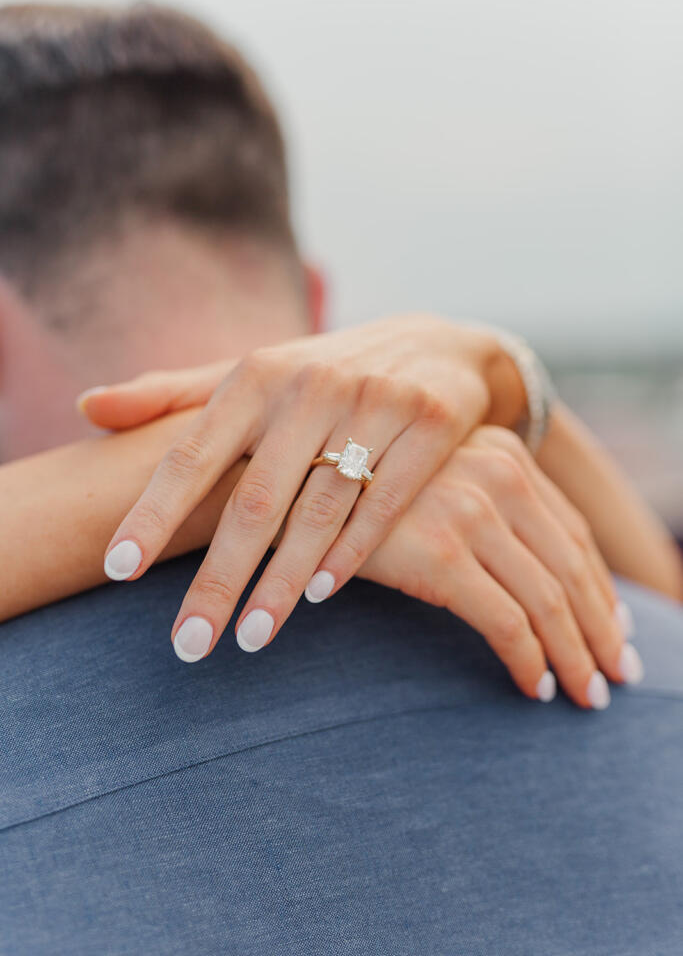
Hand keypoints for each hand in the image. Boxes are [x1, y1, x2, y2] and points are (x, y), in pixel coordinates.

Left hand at [78, 315, 525, 641]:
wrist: (438, 346)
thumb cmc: (321, 373)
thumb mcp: (250, 372)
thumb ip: (171, 394)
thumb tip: (87, 407)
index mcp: (255, 375)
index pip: (193, 453)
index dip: (153, 512)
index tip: (118, 570)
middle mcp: (311, 386)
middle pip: (255, 499)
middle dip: (219, 578)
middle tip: (188, 644)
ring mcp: (374, 403)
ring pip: (319, 510)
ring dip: (282, 582)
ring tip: (249, 639)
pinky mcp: (429, 424)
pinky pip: (384, 501)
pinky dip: (351, 552)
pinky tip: (318, 596)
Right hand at [358, 426, 639, 707]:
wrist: (280, 482)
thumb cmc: (355, 491)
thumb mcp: (432, 482)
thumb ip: (481, 507)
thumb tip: (529, 568)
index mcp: (502, 452)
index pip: (573, 530)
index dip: (601, 585)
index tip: (616, 626)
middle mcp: (496, 474)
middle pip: (573, 566)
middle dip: (602, 628)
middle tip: (616, 672)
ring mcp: (469, 512)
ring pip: (549, 600)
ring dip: (575, 654)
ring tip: (585, 693)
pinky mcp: (440, 555)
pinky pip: (506, 623)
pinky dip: (530, 660)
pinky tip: (535, 687)